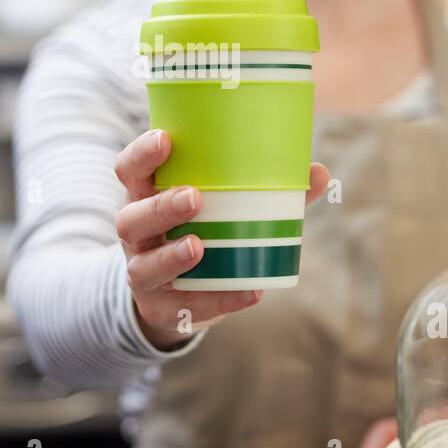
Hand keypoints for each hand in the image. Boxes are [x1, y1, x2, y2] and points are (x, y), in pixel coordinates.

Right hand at [115, 128, 329, 350]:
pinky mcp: (162, 308)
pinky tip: (250, 292)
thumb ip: (269, 189)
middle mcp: (137, 234)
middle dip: (160, 207)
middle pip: (132, 218)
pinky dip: (220, 300)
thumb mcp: (218, 206)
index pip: (130, 171)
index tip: (166, 139)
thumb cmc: (202, 231)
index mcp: (145, 196)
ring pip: (145, 266)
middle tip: (194, 197)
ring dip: (172, 256)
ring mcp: (143, 272)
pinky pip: (186, 306)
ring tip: (199, 246)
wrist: (175, 295)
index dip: (142, 154)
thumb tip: (317, 172)